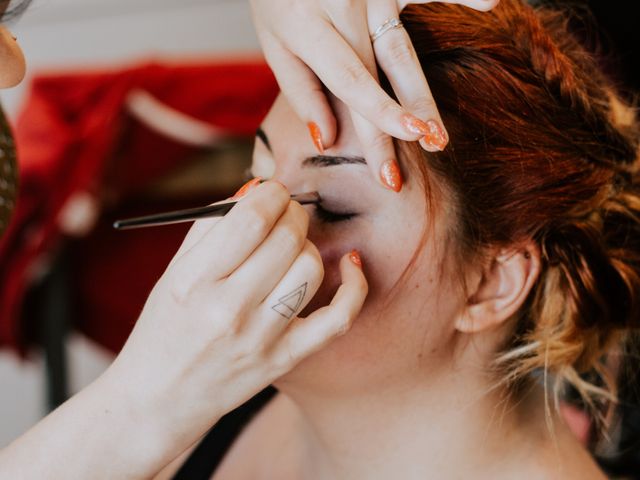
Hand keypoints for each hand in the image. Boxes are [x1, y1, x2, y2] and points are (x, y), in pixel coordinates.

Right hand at [108, 180, 366, 444]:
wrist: (160, 398)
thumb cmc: (165, 327)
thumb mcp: (174, 272)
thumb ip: (211, 226)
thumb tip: (256, 189)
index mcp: (194, 281)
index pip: (251, 218)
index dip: (271, 194)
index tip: (271, 193)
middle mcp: (228, 309)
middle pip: (287, 238)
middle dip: (292, 213)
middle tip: (285, 215)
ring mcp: (261, 338)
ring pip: (311, 268)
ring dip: (308, 245)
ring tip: (293, 248)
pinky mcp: (286, 359)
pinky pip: (338, 319)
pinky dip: (353, 286)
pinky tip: (350, 264)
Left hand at [250, 0, 497, 191]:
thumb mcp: (274, 41)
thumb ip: (301, 90)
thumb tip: (326, 141)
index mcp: (307, 25)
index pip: (349, 81)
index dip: (376, 118)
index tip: (391, 159)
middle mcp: (342, 5)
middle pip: (382, 71)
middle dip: (407, 115)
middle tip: (430, 151)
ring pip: (403, 48)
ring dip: (422, 92)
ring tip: (439, 131)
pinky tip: (491, 4)